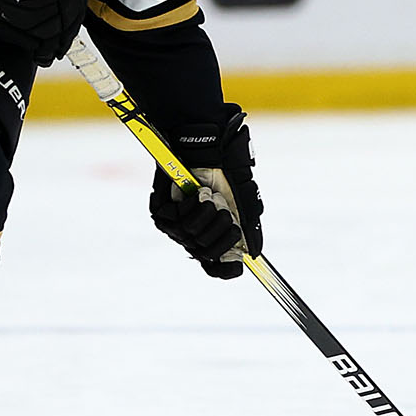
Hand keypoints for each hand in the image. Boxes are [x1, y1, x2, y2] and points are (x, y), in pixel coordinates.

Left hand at [148, 105, 263, 278]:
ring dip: (209, 214)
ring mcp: (176, 226)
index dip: (225, 269)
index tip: (235, 261)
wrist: (206, 146)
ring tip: (211, 195)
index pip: (218, 269)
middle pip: (208, 256)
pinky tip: (197, 192)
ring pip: (192, 238)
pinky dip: (194, 205)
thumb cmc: (224, 169)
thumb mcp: (243, 198)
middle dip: (223, 231)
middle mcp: (194, 235)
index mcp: (214, 235)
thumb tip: (254, 254)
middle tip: (226, 211)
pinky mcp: (161, 213)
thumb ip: (249, 225)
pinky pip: (178, 221)